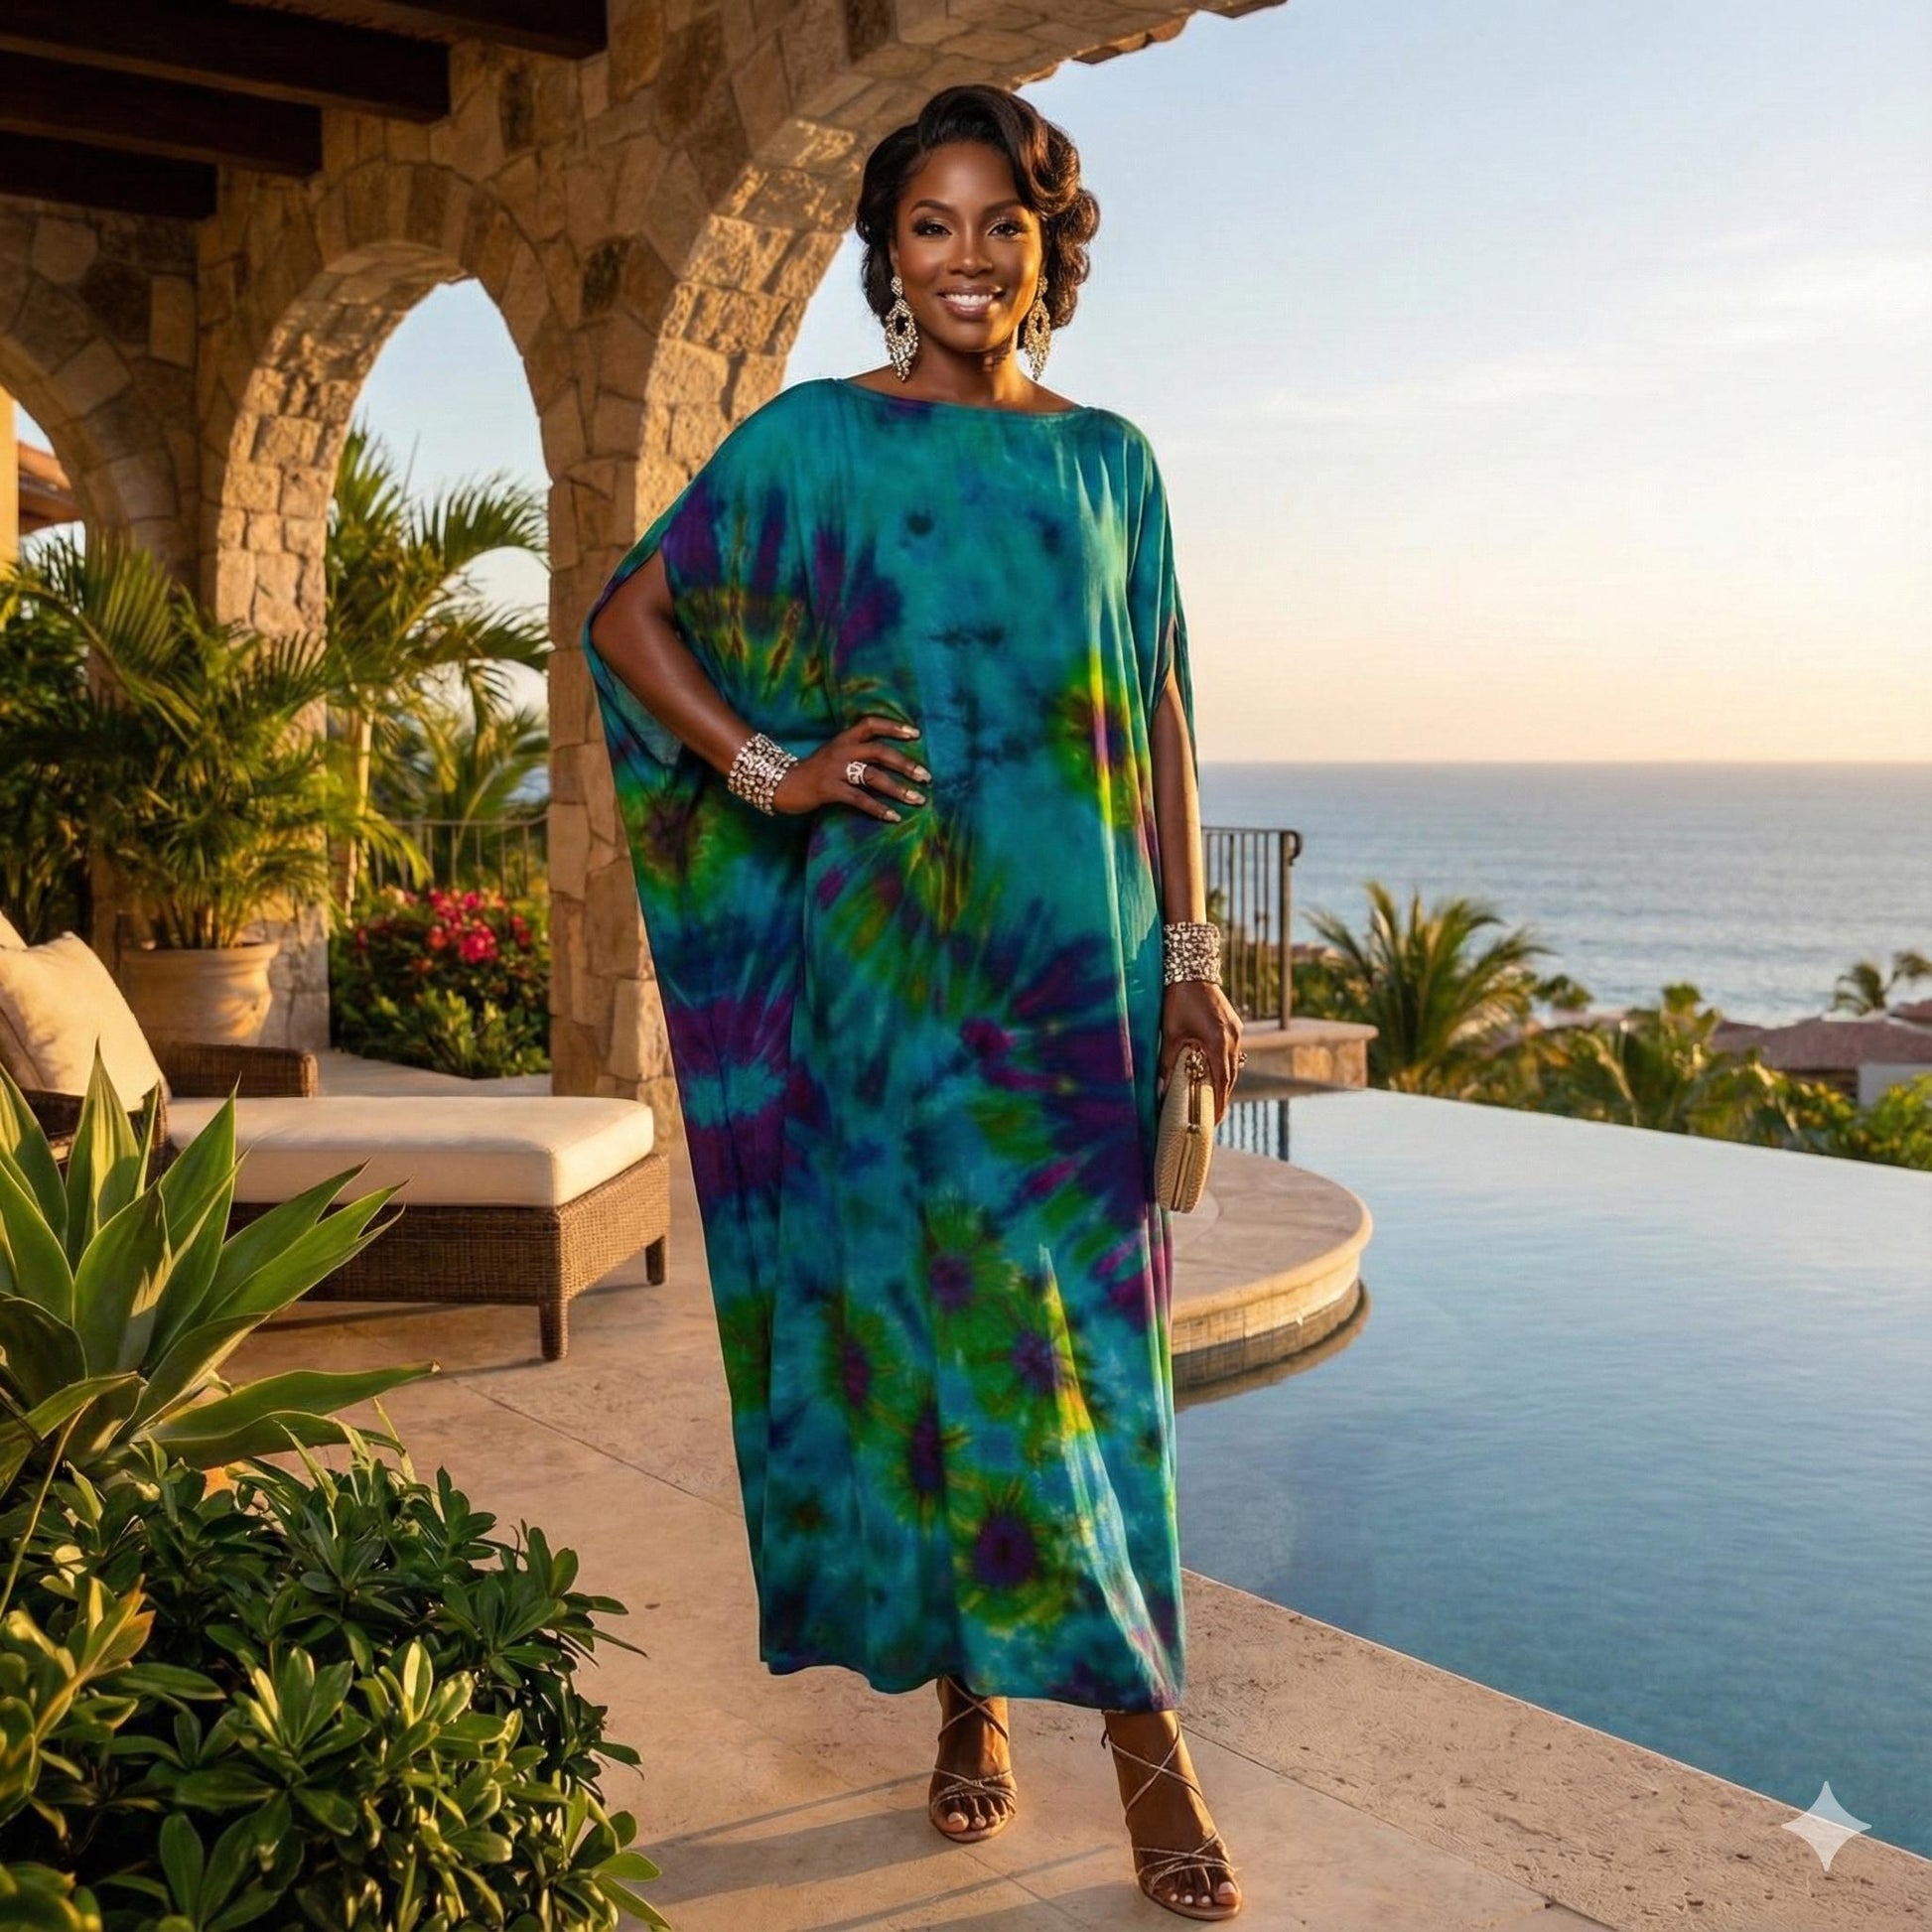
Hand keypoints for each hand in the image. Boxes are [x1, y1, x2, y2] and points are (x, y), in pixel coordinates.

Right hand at [772, 715, 928, 819]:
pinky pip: (859, 799)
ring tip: (918, 799)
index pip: (871, 723)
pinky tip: (894, 817)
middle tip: (926, 776)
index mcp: (843, 739)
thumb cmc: (814, 772)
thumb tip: (890, 760)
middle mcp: (841, 750)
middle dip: (906, 764)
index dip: (894, 726)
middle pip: (879, 752)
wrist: (782, 785)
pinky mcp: (829, 790)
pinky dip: (879, 809)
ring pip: (873, 776)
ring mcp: (834, 770)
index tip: (916, 734)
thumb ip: (857, 752)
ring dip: (898, 789)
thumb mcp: (834, 754)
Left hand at [1159, 979, 1243, 1122]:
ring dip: (1223, 1081)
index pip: (1222, 1082)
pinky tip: (1213, 1071)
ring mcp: (1236, 1031)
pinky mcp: (1234, 1024)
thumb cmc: (1178, 1001)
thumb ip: (1167, 1063)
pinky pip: (1232, 1051)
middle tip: (1212, 1117)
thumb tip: (1161, 1090)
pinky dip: (1224, 1065)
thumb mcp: (1170, 1034)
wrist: (1192, 970)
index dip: (1218, 1104)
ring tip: (1212, 1098)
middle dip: (1221, 1097)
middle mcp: (1233, 1038)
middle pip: (1230, 1076)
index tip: (1213, 1122)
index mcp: (1219, 1043)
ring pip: (1232, 1064)